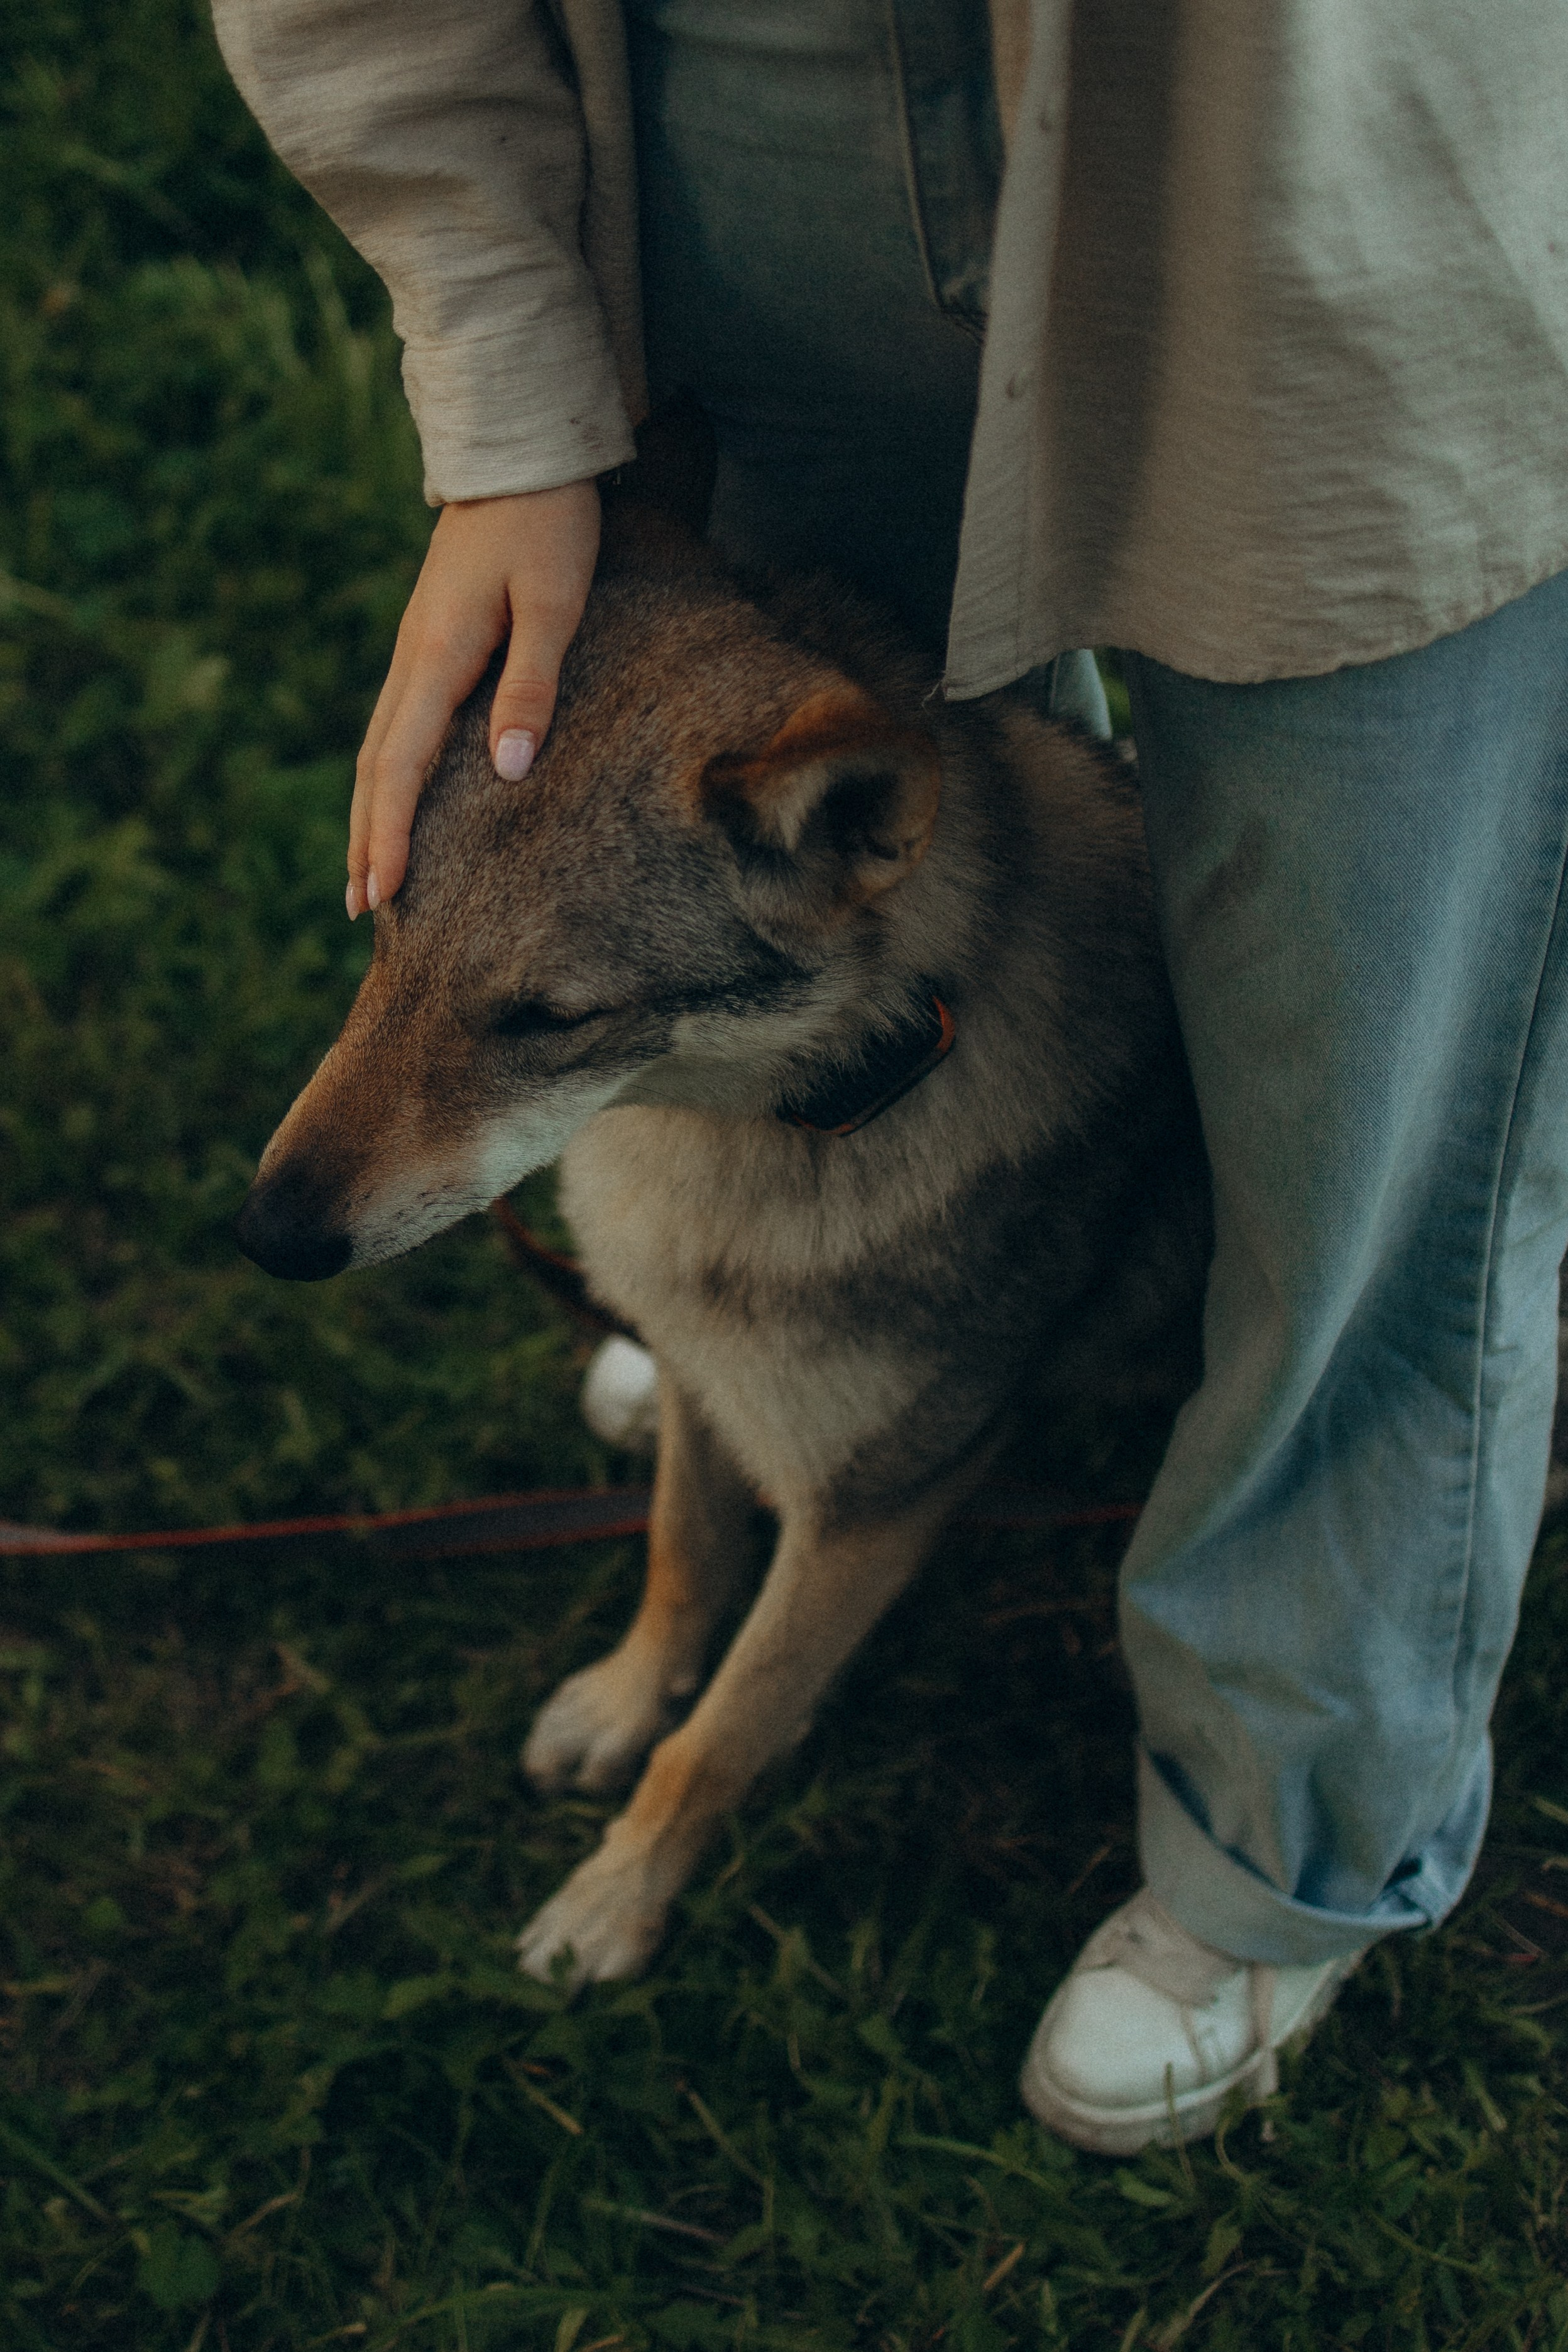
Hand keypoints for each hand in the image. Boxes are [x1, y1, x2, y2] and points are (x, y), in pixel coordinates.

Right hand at [347, 478, 600, 915]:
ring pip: (380, 746)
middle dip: (365, 839)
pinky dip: (389, 775)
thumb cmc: (550, 524)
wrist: (522, 451)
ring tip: (368, 871)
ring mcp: (419, 649)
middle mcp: (416, 657)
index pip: (400, 765)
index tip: (380, 895)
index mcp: (439, 655)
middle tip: (361, 909)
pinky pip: (400, 724)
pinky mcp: (433, 642)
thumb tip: (505, 772)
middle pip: (375, 767)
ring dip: (370, 812)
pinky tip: (398, 800)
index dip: (389, 834)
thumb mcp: (554, 604)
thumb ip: (531, 688)